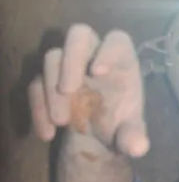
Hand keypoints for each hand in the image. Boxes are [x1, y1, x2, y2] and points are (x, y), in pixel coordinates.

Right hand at [28, 24, 148, 156]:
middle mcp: (94, 57)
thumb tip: (139, 148)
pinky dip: (39, 107)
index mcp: (122, 63)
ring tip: (62, 122)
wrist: (99, 136)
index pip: (117, 40)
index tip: (98, 73)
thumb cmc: (121, 125)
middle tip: (69, 90)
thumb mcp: (130, 136)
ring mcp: (69, 65)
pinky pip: (36, 83)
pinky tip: (47, 133)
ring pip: (52, 57)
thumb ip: (135, 138)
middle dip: (71, 59)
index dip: (108, 50)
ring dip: (51, 88)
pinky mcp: (48, 79)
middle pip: (79, 34)